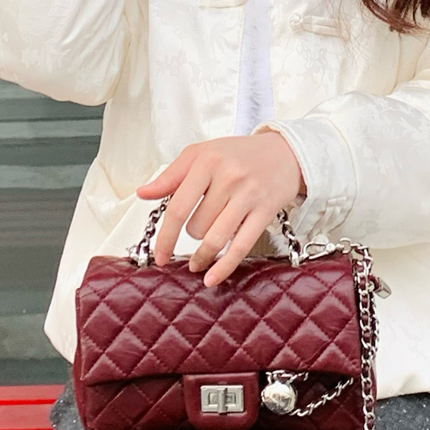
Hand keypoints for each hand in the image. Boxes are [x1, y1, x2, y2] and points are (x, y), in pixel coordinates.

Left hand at [135, 133, 306, 286]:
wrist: (285, 152)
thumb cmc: (238, 154)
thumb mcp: (202, 154)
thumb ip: (171, 175)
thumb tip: (144, 193)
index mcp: (207, 160)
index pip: (178, 206)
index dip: (165, 235)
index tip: (159, 253)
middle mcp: (228, 176)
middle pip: (197, 225)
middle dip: (192, 235)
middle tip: (199, 228)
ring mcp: (248, 194)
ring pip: (215, 238)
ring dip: (202, 256)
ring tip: (197, 261)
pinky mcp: (265, 211)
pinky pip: (240, 246)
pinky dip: (224, 266)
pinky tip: (212, 278)